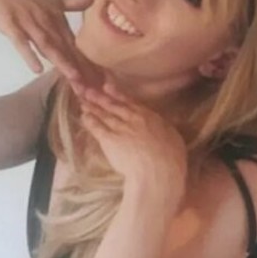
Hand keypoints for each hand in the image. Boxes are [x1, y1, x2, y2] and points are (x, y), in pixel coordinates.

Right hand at [0, 0, 101, 87]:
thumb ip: (72, 2)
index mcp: (57, 17)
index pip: (74, 44)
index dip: (88, 62)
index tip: (100, 81)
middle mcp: (46, 19)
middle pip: (65, 47)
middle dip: (79, 66)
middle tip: (92, 86)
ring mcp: (28, 22)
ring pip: (47, 44)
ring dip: (60, 60)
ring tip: (73, 77)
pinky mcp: (11, 25)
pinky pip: (20, 42)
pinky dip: (28, 54)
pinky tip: (37, 69)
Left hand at [79, 81, 187, 196]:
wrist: (158, 171)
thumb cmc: (171, 158)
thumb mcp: (173, 137)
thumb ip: (164, 129)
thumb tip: (161, 126)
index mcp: (149, 117)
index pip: (130, 102)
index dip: (117, 94)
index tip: (107, 86)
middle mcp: (132, 119)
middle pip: (113, 106)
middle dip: (100, 98)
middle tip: (88, 91)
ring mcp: (120, 128)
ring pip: (104, 115)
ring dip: (92, 107)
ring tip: (83, 101)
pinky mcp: (109, 140)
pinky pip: (97, 128)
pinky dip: (89, 121)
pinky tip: (83, 116)